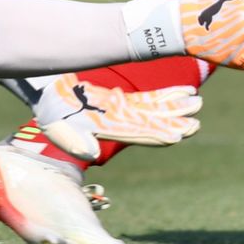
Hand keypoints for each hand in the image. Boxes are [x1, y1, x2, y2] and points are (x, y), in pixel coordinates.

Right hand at [33, 79, 200, 161]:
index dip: (158, 135)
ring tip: (198, 103)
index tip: (178, 135)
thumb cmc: (50, 112)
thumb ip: (73, 141)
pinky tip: (185, 90)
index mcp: (108, 130)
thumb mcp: (56, 128)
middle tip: (196, 123)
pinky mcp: (121, 100)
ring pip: (155, 110)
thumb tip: (92, 153)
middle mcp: (120, 122)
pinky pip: (148, 98)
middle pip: (153, 124)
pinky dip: (167, 94)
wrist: (45, 93)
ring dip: (176, 107)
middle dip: (174, 123)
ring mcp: (122, 110)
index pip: (138, 135)